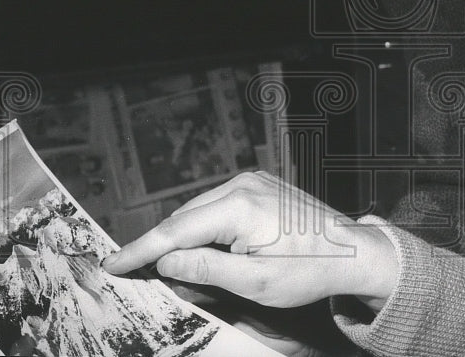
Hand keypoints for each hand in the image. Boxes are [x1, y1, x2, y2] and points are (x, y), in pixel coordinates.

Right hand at [102, 172, 397, 310]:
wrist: (353, 251)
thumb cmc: (310, 269)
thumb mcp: (254, 282)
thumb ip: (206, 269)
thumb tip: (166, 261)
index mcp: (240, 207)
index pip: (175, 231)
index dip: (140, 251)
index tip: (111, 265)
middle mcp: (242, 185)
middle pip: (184, 218)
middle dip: (160, 246)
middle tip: (135, 274)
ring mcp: (252, 182)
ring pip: (199, 211)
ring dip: (183, 237)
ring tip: (173, 269)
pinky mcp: (260, 186)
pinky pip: (218, 206)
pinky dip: (204, 227)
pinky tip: (203, 249)